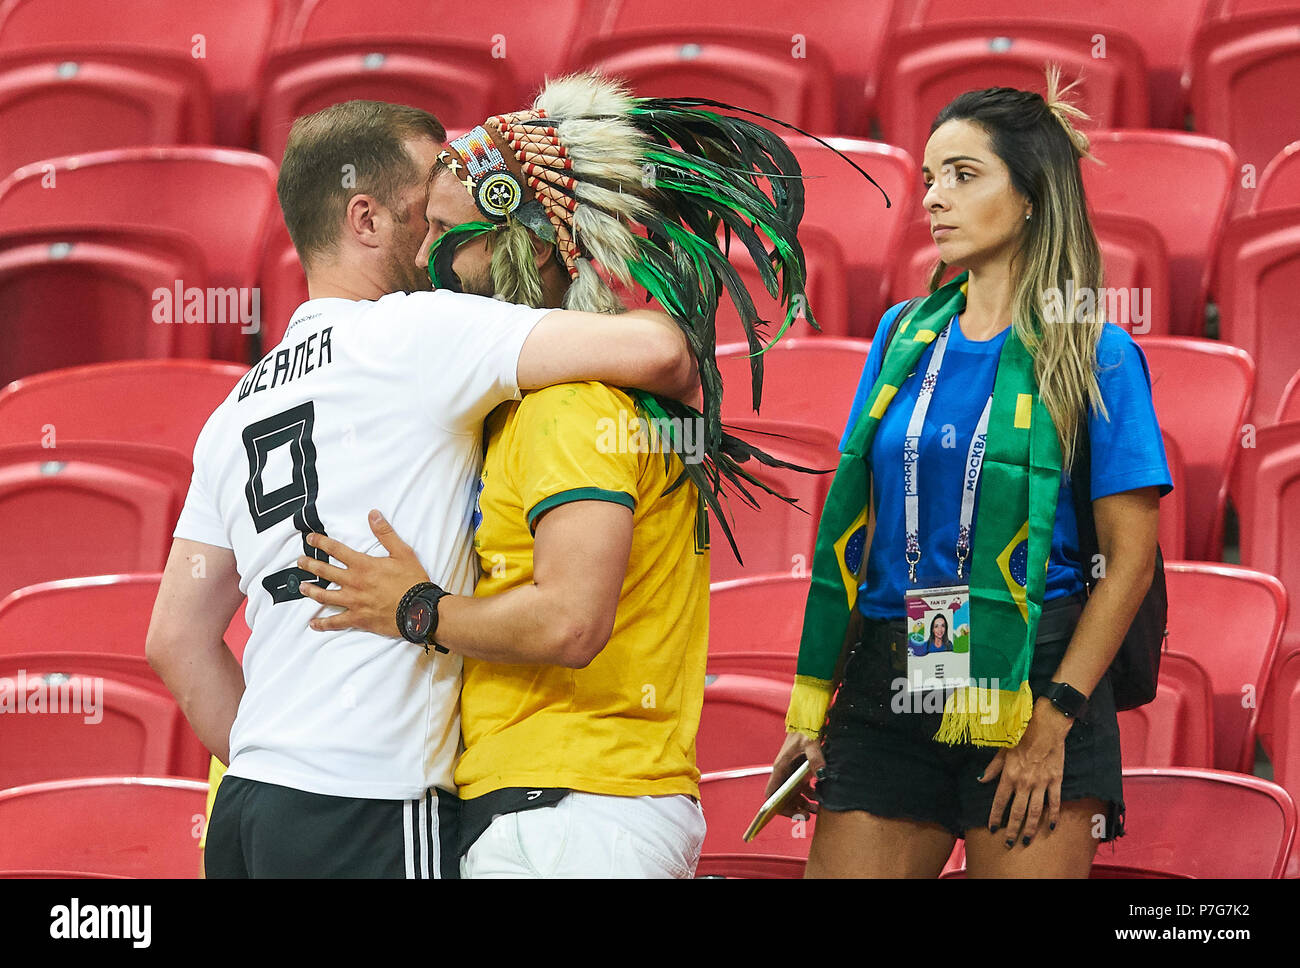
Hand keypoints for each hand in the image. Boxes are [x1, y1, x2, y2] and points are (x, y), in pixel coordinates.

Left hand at [295, 510, 430, 636]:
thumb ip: (385, 533)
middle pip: (325, 571)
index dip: (321, 542)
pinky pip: (336, 622)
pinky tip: (313, 624)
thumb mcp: (402, 552)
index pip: (336, 550)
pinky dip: (323, 623)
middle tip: (300, 561)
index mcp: (363, 565)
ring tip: (302, 586)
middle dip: (310, 564)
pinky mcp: (357, 619)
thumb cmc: (412, 581)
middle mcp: (354, 582)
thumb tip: (373, 514)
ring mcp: (353, 602)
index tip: (309, 539)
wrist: (418, 609)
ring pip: (325, 596)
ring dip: (311, 590)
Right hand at [765, 731, 825, 817]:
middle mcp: (783, 772)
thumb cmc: (805, 730)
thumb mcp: (811, 743)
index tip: (792, 813)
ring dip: (803, 804)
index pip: (772, 794)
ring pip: (793, 794)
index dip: (777, 806)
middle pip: (783, 797)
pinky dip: (809, 795)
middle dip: (794, 809)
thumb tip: (821, 775)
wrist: (808, 719)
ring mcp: (791, 772)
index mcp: (780, 767)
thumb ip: (816, 759)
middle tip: (808, 815)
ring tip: (815, 810)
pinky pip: (801, 788)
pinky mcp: (799, 770)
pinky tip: (819, 796)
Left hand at [978, 697, 1071, 846]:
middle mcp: (1024, 783)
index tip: (992, 829)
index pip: (1000, 802)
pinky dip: (1053, 815)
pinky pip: (1055, 802)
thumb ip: (993, 767)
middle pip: (1016, 812)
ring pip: (1034, 811)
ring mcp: (1041, 783)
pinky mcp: (1056, 781)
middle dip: (1011, 829)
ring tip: (1025, 840)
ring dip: (1029, 828)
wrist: (1046, 726)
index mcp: (1009, 775)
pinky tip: (1050, 826)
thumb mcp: (1003, 749)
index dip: (995, 817)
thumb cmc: (1022, 734)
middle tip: (1009, 843)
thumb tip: (981, 780)